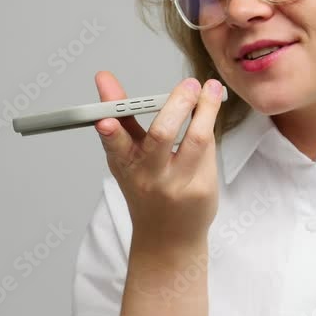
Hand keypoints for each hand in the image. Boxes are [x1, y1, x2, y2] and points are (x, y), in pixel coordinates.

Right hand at [93, 71, 223, 249]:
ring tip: (211, 88)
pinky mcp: (202, 189)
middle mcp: (149, 176)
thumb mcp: (126, 156)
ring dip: (206, 109)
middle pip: (162, 135)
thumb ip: (120, 116)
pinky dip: (209, 127)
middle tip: (190, 83)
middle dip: (178, 104)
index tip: (104, 120)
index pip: (114, 145)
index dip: (109, 132)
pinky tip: (209, 114)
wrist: (168, 236)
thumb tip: (104, 78)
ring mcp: (177, 185)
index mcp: (125, 164)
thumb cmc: (146, 189)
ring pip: (196, 139)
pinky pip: (209, 150)